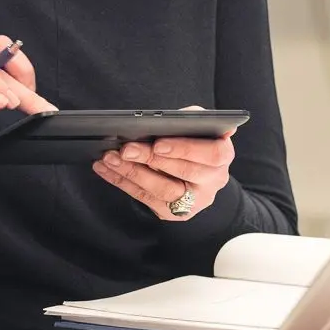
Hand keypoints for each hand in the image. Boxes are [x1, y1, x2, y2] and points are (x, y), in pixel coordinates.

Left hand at [93, 109, 234, 221]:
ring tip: (110, 158)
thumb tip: (175, 118)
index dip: (184, 149)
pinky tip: (106, 169)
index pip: (211, 154)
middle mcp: (213, 180)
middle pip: (183, 172)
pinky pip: (147, 199)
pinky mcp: (175, 212)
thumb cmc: (194, 141)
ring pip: (164, 190)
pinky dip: (123, 183)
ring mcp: (195, 200)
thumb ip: (191, 119)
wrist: (198, 173)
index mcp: (223, 155)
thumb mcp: (197, 126)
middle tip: (126, 149)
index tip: (158, 143)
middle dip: (151, 159)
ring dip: (133, 173)